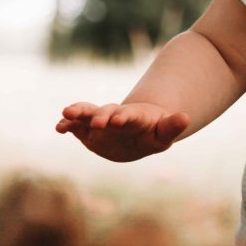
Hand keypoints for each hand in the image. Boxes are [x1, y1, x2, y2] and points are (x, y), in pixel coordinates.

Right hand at [55, 102, 189, 162]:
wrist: (136, 131)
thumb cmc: (153, 131)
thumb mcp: (164, 133)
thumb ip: (172, 127)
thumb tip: (186, 117)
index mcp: (135, 117)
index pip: (130, 115)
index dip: (124, 116)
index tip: (117, 120)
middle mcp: (115, 116)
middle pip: (107, 112)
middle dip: (101, 116)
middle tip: (96, 122)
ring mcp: (100, 121)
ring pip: (88, 114)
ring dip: (78, 114)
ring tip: (66, 115)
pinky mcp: (87, 130)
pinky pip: (76, 126)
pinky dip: (67, 126)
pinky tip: (59, 128)